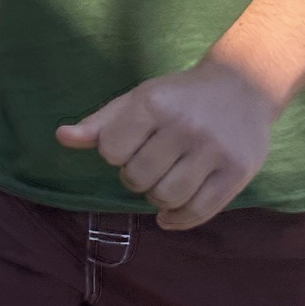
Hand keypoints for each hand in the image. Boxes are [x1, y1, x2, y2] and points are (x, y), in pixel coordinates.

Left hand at [56, 57, 279, 229]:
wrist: (243, 85)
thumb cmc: (179, 96)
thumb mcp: (137, 99)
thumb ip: (99, 123)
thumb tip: (61, 137)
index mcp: (153, 104)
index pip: (111, 150)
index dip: (115, 154)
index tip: (129, 147)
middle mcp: (184, 126)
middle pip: (138, 177)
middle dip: (135, 178)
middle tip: (147, 167)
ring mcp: (214, 150)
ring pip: (167, 197)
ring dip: (156, 198)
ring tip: (162, 183)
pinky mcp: (238, 171)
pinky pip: (200, 211)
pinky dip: (179, 220)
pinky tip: (170, 214)